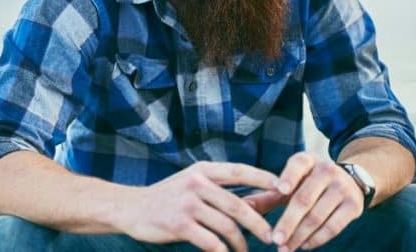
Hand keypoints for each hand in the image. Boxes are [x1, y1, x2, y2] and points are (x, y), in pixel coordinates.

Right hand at [115, 161, 280, 251]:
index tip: (285, 190)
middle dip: (259, 224)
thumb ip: (226, 191)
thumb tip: (267, 197)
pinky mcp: (179, 224)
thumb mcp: (195, 186)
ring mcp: (187, 203)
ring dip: (241, 244)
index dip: (264, 179)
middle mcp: (196, 183)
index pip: (239, 171)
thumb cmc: (169, 198)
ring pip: (226, 226)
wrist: (130, 208)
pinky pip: (211, 242)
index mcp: (203, 170)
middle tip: (273, 238)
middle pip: (238, 205)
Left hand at [270, 152, 363, 250]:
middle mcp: (327, 169)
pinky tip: (304, 245)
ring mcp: (343, 187)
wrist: (350, 181)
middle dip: (288, 222)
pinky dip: (317, 239)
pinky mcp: (354, 205)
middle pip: (304, 199)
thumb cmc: (308, 183)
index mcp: (307, 160)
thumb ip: (268, 194)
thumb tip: (242, 205)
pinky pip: (333, 227)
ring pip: (317, 217)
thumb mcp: (291, 182)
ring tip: (285, 248)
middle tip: (275, 239)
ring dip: (299, 236)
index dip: (289, 177)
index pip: (297, 165)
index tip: (279, 190)